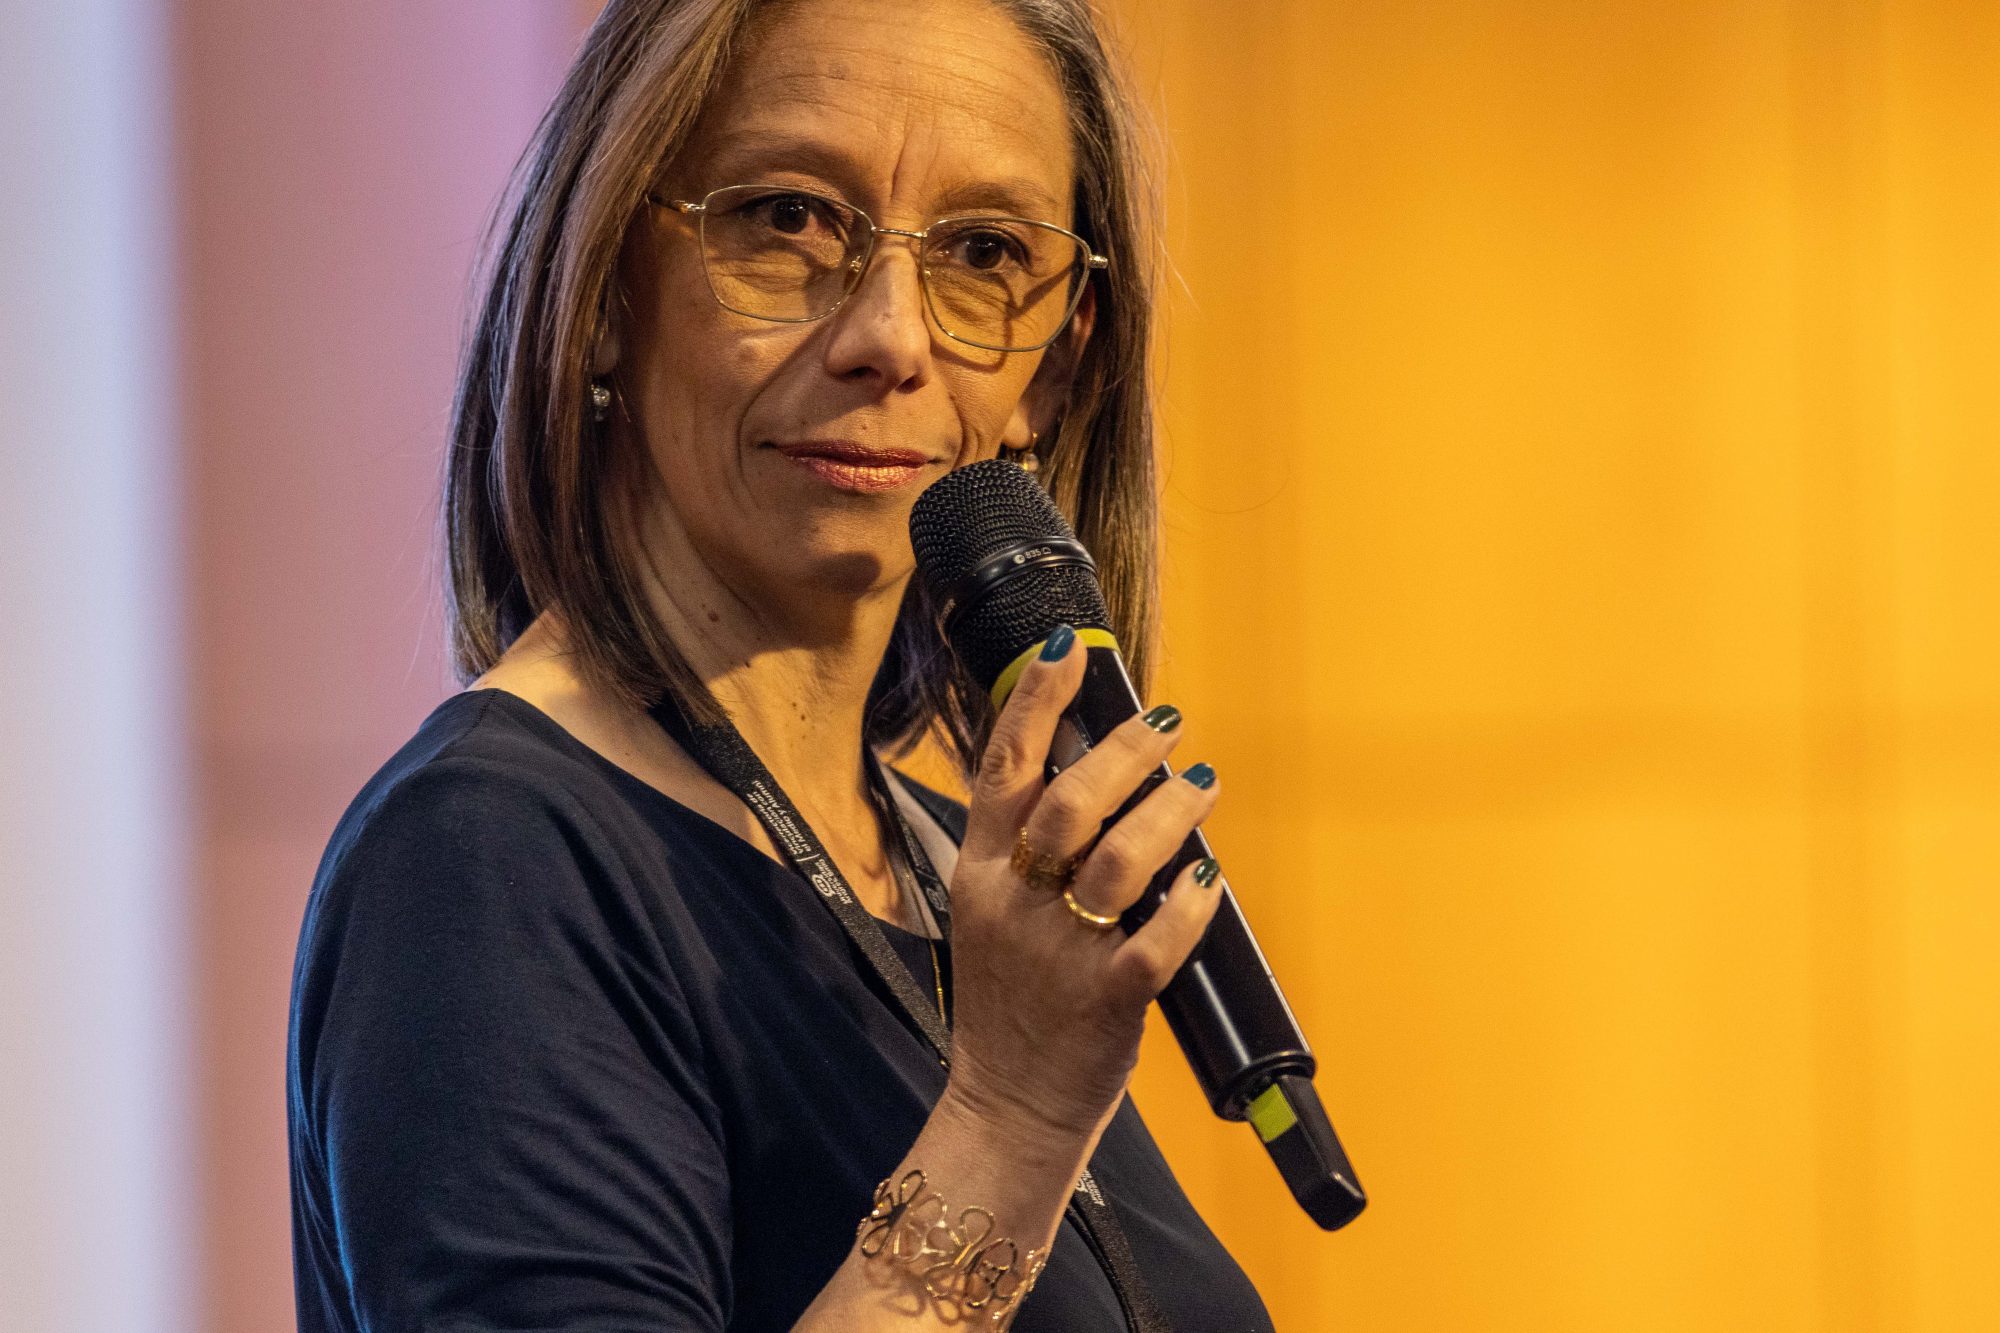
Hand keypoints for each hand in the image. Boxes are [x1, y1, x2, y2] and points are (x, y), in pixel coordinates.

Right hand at [943, 627, 1225, 1143]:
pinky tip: (1208, 881)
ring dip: (1168, 814)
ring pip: (1117, 862)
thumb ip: (1024, 846)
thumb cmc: (1009, 1002)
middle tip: (1167, 724)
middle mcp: (1013, 904)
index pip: (1001, 768)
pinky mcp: (1104, 1003)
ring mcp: (1057, 954)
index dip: (1035, 701)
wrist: (1006, 1105)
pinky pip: (1152, 945)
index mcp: (980, 874)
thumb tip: (1092, 766)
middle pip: (1067, 802)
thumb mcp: (989, 912)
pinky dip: (1186, 907)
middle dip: (1123, 751)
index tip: (1068, 649)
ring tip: (1201, 785)